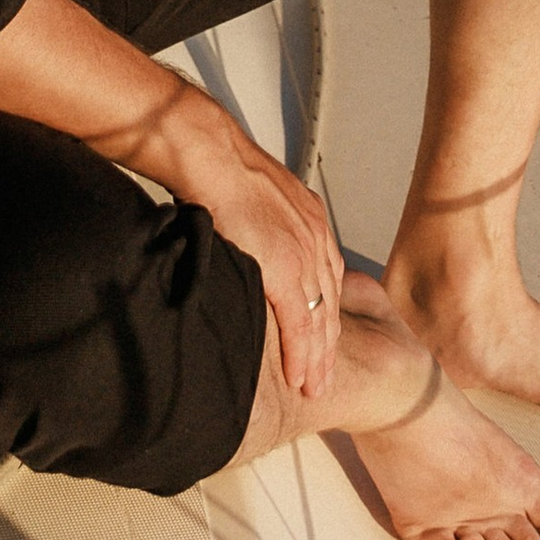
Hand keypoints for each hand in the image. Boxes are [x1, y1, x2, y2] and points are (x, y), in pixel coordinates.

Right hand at [155, 82, 345, 397]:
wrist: (208, 153)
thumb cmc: (217, 169)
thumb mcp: (252, 197)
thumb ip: (259, 225)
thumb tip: (244, 245)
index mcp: (309, 220)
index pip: (327, 278)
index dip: (324, 314)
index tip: (321, 340)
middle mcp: (315, 238)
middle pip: (331, 303)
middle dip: (328, 344)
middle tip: (324, 377)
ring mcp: (304, 255)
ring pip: (321, 319)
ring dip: (318, 357)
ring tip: (314, 386)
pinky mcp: (285, 270)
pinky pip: (301, 323)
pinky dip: (302, 354)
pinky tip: (302, 376)